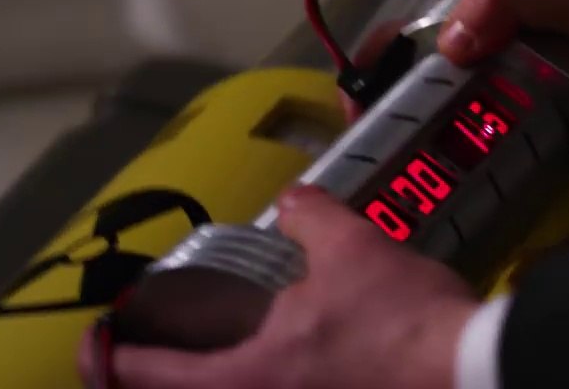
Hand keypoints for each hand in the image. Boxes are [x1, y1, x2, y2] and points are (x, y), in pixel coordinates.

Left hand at [82, 186, 478, 388]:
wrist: (471, 371)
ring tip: (213, 349)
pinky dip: (266, 377)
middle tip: (143, 351)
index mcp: (251, 376)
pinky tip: (288, 355)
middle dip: (159, 376)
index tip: (97, 343)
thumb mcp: (349, 248)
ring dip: (216, 375)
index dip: (114, 359)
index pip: (155, 376)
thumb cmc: (401, 323)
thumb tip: (297, 198)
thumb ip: (310, 217)